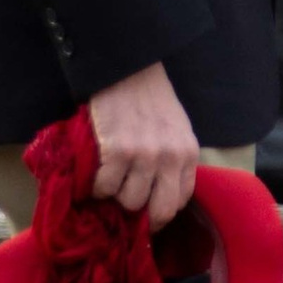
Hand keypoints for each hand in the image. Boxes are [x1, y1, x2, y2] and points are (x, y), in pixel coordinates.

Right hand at [88, 61, 198, 227]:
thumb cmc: (150, 99)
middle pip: (158, 211)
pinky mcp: (117, 151)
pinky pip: (104, 187)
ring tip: (108, 180)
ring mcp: (144, 155)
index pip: (178, 202)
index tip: (144, 210)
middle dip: (140, 214)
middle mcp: (170, 158)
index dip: (158, 212)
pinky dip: (95, 186)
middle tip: (123, 204)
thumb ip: (174, 160)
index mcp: (188, 154)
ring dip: (114, 196)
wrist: (126, 68)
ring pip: (128, 201)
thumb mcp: (176, 130)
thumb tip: (157, 195)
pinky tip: (95, 173)